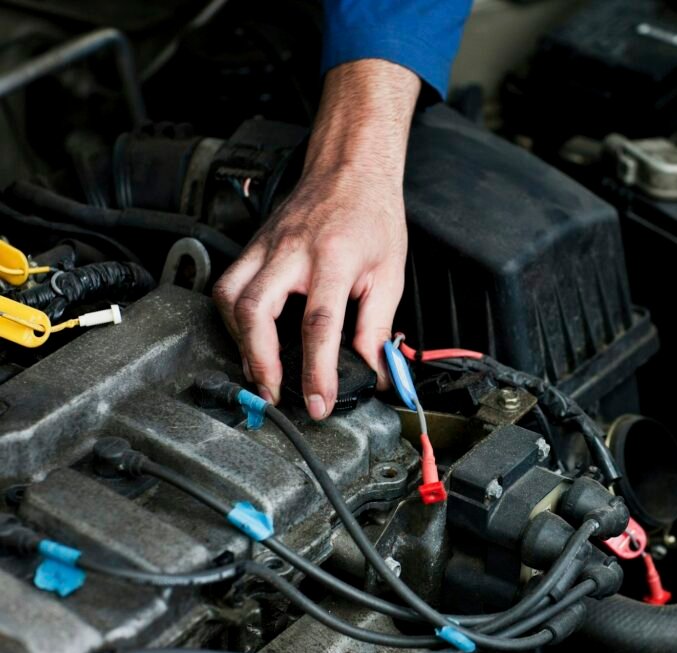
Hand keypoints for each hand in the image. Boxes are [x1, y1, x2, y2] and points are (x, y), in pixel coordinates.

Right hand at [213, 60, 419, 419]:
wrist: (350, 168)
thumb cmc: (372, 216)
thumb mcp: (390, 274)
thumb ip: (378, 327)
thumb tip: (376, 371)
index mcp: (334, 257)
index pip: (319, 323)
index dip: (317, 370)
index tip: (319, 402)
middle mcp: (292, 250)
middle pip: (256, 309)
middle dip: (259, 359)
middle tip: (273, 393)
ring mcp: (266, 245)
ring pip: (230, 296)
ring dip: (240, 340)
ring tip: (259, 370)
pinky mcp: (252, 245)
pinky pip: (228, 284)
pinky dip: (232, 317)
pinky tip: (249, 337)